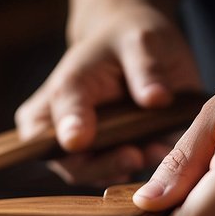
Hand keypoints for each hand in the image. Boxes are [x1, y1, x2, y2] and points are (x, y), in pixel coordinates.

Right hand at [14, 2, 200, 186]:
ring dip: (122, 170)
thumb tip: (156, 99)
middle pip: (67, 159)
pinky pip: (110, 175)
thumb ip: (146, 68)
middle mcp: (57, 125)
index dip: (68, 129)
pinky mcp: (96, 160)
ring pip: (88, 174)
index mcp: (63, 90)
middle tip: (138, 157)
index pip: (58, 116)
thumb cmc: (131, 40)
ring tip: (157, 153)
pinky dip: (133, 171)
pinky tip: (156, 156)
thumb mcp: (143, 40)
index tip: (78, 140)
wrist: (131, 49)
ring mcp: (73, 148)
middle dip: (103, 164)